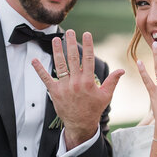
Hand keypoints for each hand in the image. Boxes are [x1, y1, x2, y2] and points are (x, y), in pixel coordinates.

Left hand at [32, 30, 123, 149]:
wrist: (80, 124)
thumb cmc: (94, 109)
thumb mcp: (106, 96)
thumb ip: (113, 81)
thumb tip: (122, 70)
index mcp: (89, 82)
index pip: (89, 59)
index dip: (88, 45)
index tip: (87, 34)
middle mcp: (76, 83)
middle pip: (73, 58)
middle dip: (71, 43)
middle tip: (70, 32)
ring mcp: (64, 87)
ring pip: (60, 65)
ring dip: (57, 51)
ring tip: (56, 39)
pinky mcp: (54, 92)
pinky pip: (46, 78)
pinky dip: (39, 69)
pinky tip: (34, 60)